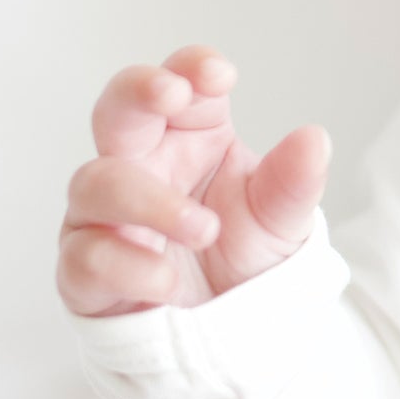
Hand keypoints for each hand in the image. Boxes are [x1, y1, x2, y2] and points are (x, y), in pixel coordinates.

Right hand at [57, 45, 331, 318]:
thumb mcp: (283, 219)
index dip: (191, 68)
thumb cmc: (246, 255)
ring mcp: (106, 215)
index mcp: (193, 138)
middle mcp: (143, 165)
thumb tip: (314, 138)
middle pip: (117, 111)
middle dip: (137, 91)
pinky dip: (128, 266)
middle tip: (171, 94)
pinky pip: (85, 255)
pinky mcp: (85, 268)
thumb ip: (294, 182)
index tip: (219, 75)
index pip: (183, 86)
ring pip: (97, 182)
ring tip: (205, 229)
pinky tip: (167, 281)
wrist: (228, 330)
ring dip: (151, 201)